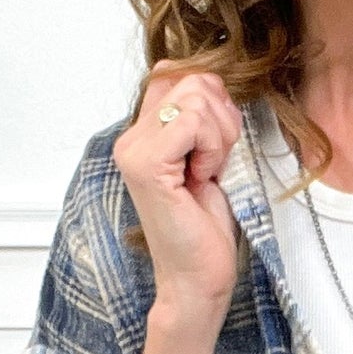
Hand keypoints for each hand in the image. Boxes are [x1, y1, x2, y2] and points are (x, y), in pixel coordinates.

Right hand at [112, 65, 243, 325]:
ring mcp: (134, 149)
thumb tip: (216, 80)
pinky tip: (204, 178)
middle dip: (221, 117)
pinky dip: (213, 148)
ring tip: (208, 173)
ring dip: (220, 136)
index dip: (212, 101)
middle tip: (215, 163)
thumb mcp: (210, 159)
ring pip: (197, 96)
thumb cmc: (207, 230)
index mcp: (143, 133)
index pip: (179, 73)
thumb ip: (203, 119)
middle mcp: (131, 137)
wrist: (198, 280)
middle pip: (192, 78)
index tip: (215, 148)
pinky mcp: (146, 163)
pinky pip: (194, 121)